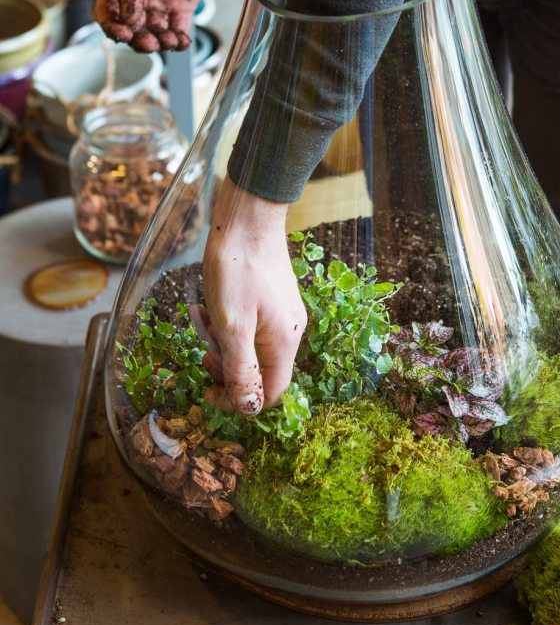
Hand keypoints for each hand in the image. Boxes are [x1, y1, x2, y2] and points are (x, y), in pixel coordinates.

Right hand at [95, 0, 239, 52]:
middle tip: (150, 43)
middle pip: (132, 28)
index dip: (113, 28)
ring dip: (160, 43)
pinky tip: (182, 42)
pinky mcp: (182, 5)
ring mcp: (160, 1)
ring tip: (168, 41)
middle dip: (139, 40)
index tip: (124, 34)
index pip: (108, 13)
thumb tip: (128, 17)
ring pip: (154, 33)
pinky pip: (177, 29)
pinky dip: (179, 40)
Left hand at [201, 175, 306, 415]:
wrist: (246, 217)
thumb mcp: (231, 325)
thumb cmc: (238, 268)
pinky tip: (209, 306)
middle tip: (203, 352)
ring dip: (224, 343)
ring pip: (253, 347)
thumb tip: (249, 408)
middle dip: (228, 368)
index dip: (239, 402)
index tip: (209, 390)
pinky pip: (251, 326)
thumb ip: (241, 369)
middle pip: (261, 371)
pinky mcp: (272, 298)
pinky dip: (228, 323)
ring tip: (203, 321)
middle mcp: (290, 331)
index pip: (269, 393)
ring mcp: (282, 313)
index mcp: (284, 342)